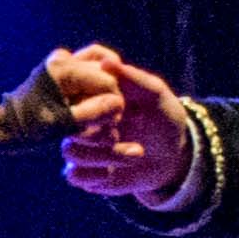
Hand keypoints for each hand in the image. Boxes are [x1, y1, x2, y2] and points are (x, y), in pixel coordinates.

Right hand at [48, 47, 197, 206]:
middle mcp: (79, 118)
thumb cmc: (163, 117)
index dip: (91, 98)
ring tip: (137, 152)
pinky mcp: (82, 171)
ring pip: (70, 150)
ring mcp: (79, 145)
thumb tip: (105, 62)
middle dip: (98, 129)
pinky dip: (96, 175)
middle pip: (66, 122)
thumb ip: (133, 78)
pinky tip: (115, 171)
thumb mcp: (156, 94)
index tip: (120, 104)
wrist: (172, 155)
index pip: (70, 90)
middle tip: (124, 129)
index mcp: (91, 94)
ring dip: (105, 154)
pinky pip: (74, 175)